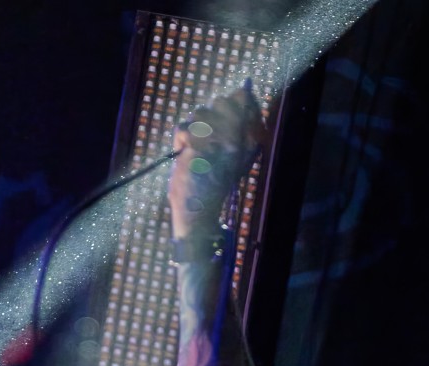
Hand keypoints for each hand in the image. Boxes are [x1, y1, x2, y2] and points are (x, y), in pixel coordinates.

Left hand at [169, 84, 265, 239]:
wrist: (200, 211)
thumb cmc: (216, 185)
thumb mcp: (238, 157)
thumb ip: (242, 127)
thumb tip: (242, 91)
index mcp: (248, 137)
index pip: (241, 97)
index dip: (230, 102)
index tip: (223, 117)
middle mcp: (233, 133)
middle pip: (219, 101)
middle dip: (208, 117)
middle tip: (205, 140)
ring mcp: (214, 137)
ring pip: (198, 113)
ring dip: (193, 129)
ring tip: (196, 151)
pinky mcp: (194, 142)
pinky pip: (183, 127)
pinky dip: (180, 140)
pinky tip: (186, 155)